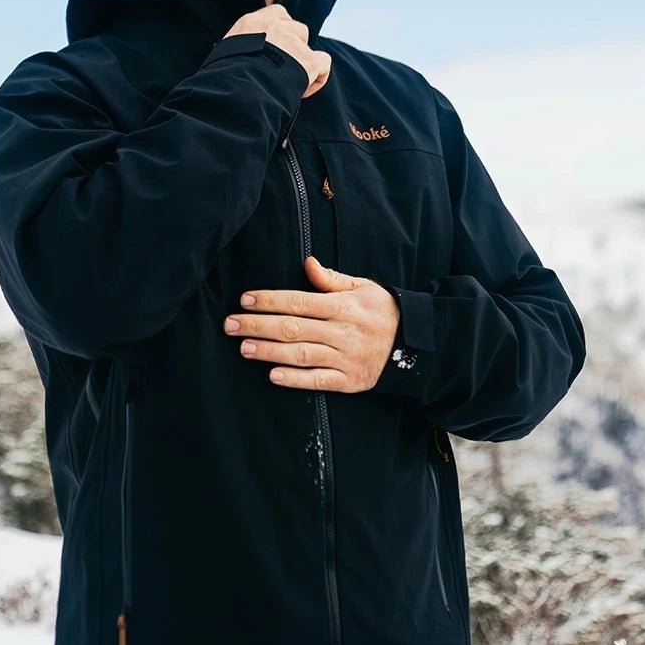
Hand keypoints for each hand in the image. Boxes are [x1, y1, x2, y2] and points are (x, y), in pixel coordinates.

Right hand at [223, 4, 330, 98]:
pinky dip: (318, 77)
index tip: (274, 47)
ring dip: (303, 60)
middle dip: (293, 46)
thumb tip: (231, 59)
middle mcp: (276, 26)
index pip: (278, 13)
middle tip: (281, 67)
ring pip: (308, 45)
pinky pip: (323, 63)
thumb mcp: (223, 53)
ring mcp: (294, 42)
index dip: (281, 30)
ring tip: (290, 81)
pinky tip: (304, 91)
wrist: (240, 86)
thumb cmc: (224, 74)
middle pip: (296, 28)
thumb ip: (236, 48)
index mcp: (253, 22)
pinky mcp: (309, 60)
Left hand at [223, 256, 399, 391]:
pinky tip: (272, 375)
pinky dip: (295, 379)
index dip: (270, 300)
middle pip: (293, 328)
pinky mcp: (349, 381)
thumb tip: (307, 263)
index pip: (299, 302)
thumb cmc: (383, 311)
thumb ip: (332, 279)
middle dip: (258, 325)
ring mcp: (346, 358)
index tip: (245, 300)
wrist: (414, 344)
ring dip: (269, 351)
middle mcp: (343, 332)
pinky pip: (319, 380)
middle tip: (230, 325)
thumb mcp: (363, 288)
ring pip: (301, 354)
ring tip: (243, 347)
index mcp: (344, 307)